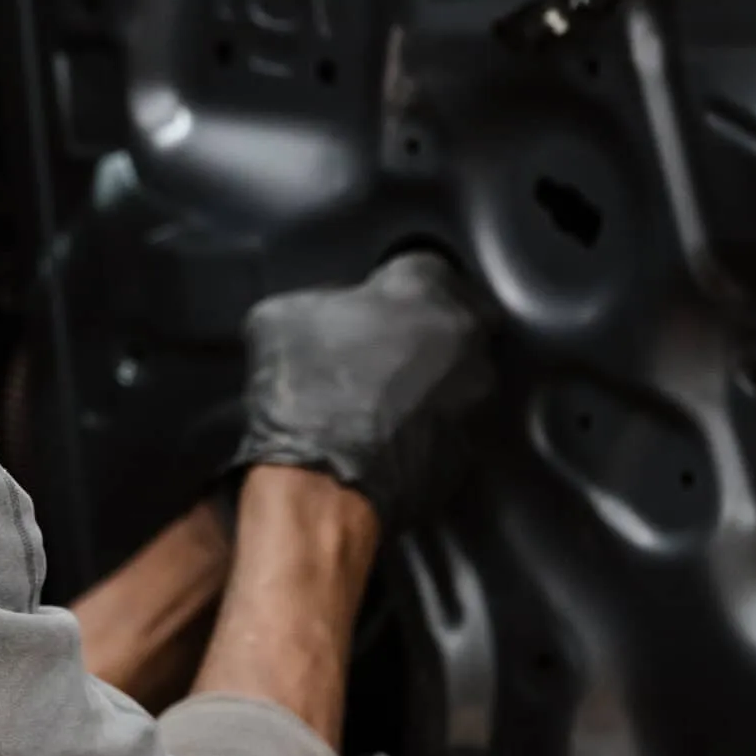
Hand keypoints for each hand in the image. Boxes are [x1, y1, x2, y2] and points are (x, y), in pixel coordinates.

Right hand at [235, 251, 494, 526]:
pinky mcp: (469, 454)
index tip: (368, 301)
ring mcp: (475, 403)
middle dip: (417, 330)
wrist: (321, 489)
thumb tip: (324, 307)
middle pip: (449, 321)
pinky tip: (383, 435)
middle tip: (373, 348)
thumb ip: (317, 297)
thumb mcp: (280, 318)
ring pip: (455, 375)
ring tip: (377, 398)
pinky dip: (425, 427)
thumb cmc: (305, 397)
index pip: (422, 266)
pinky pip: (450, 426)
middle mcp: (467, 343)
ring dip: (426, 380)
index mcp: (428, 295)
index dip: (389, 283)